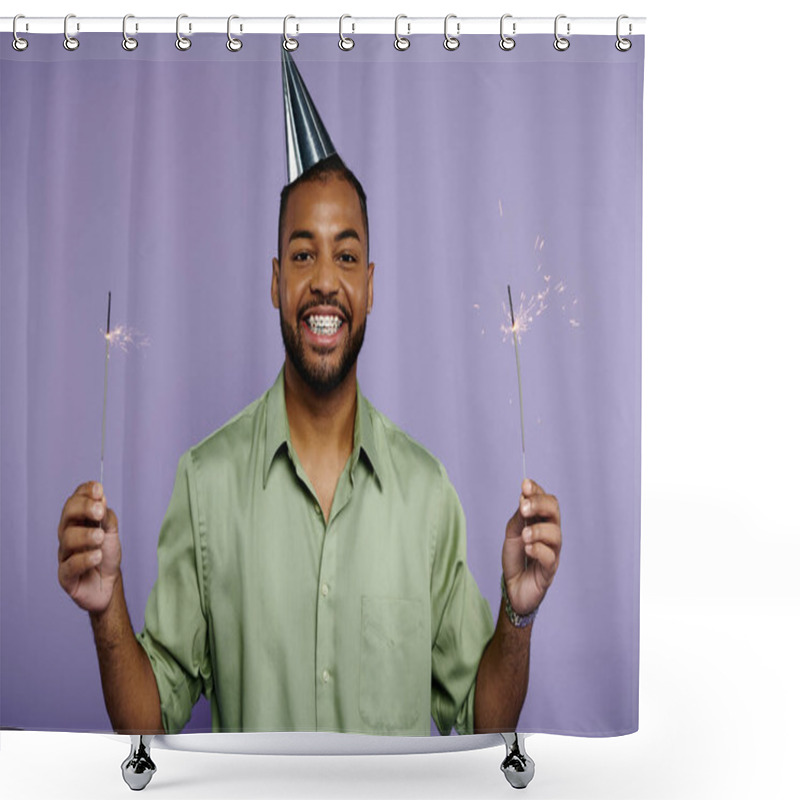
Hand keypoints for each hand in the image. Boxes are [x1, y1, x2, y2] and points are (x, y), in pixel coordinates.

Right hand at [57, 482, 120, 613]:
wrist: (109, 586)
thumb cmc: (106, 556)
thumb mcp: (111, 533)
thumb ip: (106, 516)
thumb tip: (101, 497)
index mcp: (78, 522)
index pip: (75, 501)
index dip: (84, 493)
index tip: (98, 489)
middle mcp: (68, 535)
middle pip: (67, 515)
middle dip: (83, 508)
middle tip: (99, 511)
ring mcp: (65, 555)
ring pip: (67, 539)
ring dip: (86, 535)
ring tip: (101, 538)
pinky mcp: (65, 576)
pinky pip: (70, 565)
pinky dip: (84, 559)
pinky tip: (97, 556)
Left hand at [502, 479, 560, 616]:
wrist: (513, 588)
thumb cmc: (516, 559)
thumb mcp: (512, 533)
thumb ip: (519, 517)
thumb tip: (523, 497)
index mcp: (542, 522)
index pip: (546, 501)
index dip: (537, 491)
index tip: (525, 485)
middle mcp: (550, 534)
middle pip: (554, 511)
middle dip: (540, 504)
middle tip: (524, 507)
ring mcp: (552, 552)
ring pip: (555, 534)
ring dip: (538, 530)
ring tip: (524, 535)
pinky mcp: (549, 570)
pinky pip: (550, 557)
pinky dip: (539, 550)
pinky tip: (527, 549)